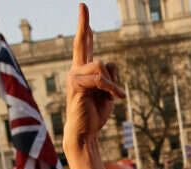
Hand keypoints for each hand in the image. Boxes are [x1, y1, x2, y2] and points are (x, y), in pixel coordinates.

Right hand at [64, 3, 123, 153]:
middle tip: (83, 4)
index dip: (84, 27)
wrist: (85, 133)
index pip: (84, 45)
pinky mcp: (75, 84)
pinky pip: (100, 78)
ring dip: (113, 83)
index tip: (83, 9)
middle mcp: (76, 70)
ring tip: (116, 97)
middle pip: (81, 42)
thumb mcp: (108, 93)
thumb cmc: (95, 115)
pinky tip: (117, 98)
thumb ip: (109, 76)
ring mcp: (73, 76)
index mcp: (84, 71)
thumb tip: (109, 64)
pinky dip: (112, 88)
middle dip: (82, 22)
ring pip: (101, 65)